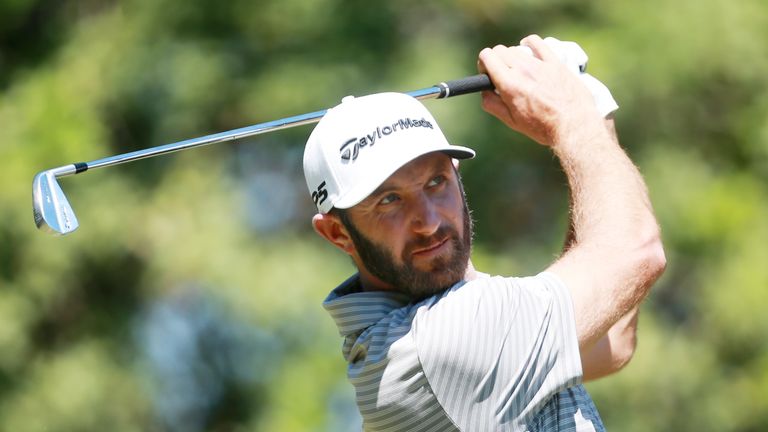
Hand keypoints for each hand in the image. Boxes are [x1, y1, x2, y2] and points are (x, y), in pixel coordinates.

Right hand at [478, 35, 602, 146]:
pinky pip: (537, 43)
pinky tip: (528, 49)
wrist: (573, 125)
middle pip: (500, 50)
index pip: (487, 56)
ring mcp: (539, 64)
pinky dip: (529, 43)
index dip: (483, 64)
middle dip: (496, 60)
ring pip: (516, 49)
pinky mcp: (554, 62)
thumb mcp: (512, 121)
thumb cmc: (543, 126)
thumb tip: (484, 92)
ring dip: (512, 57)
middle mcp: (523, 70)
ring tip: (518, 71)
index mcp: (509, 85)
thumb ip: (492, 105)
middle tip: (501, 74)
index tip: (487, 73)